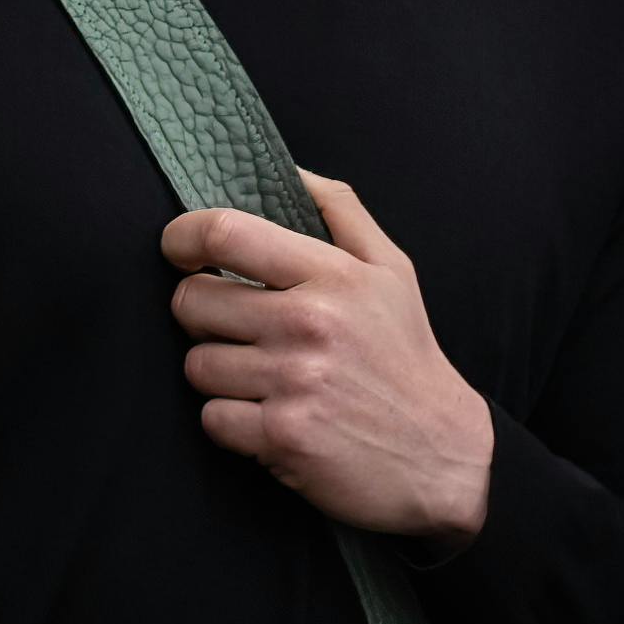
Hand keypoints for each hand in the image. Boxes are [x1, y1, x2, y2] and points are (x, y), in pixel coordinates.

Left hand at [165, 178, 495, 539]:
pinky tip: (270, 416)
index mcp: (333, 275)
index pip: (226, 233)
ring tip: (263, 378)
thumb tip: (288, 169)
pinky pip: (212, 418)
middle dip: (201, 314)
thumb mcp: (392, 270)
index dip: (183, 237)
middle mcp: (309, 324)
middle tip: (236, 328)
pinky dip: (232, 422)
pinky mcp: (282, 436)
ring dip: (220, 374)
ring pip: (197, 365)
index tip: (179, 248)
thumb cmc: (407, 357)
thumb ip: (340, 211)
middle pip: (193, 301)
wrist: (444, 455)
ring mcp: (294, 382)